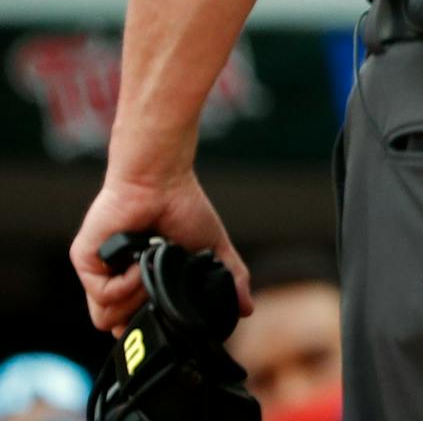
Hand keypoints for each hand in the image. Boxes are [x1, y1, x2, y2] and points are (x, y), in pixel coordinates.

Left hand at [71, 171, 251, 334]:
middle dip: (144, 314)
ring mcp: (98, 273)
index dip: (149, 326)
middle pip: (117, 327)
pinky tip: (140, 260)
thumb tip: (248, 308)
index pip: (133, 325)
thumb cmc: (183, 208)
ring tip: (151, 269)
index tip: (166, 314)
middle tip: (160, 285)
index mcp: (137, 285)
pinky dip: (127, 282)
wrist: (161, 182)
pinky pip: (103, 294)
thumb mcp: (212, 249)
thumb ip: (229, 279)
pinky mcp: (86, 262)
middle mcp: (114, 282)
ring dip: (135, 298)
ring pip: (106, 318)